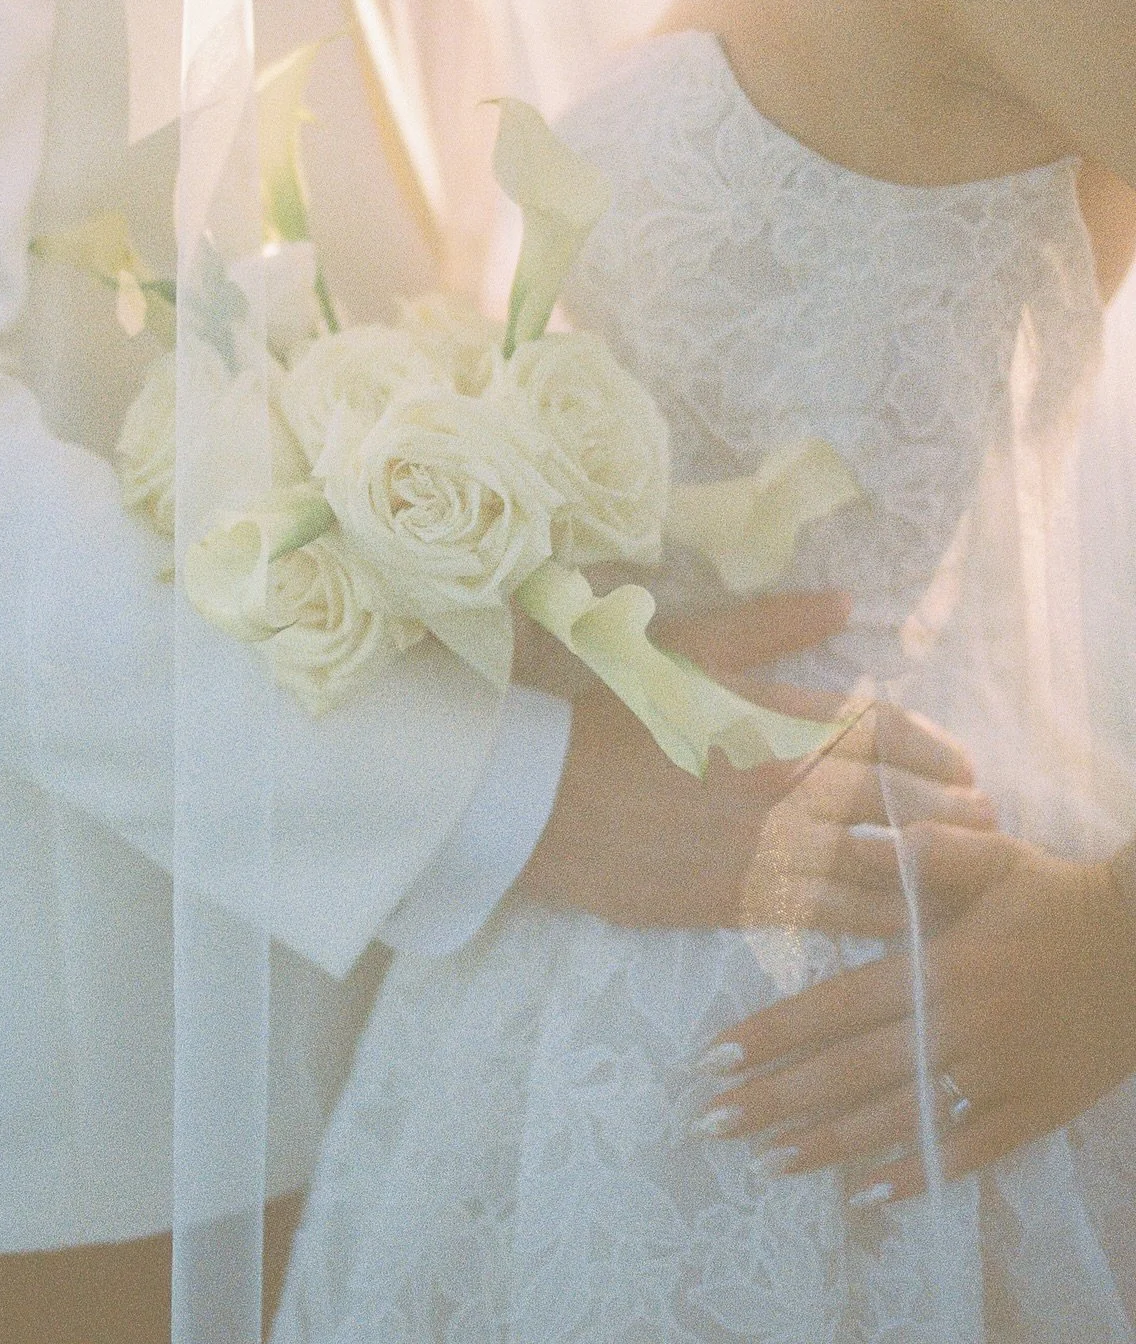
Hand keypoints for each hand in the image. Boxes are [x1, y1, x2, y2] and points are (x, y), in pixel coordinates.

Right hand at [518, 592, 1002, 935]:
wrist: (543, 796)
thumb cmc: (616, 714)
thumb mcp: (691, 649)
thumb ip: (772, 624)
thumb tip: (844, 600)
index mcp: (777, 718)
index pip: (883, 733)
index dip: (934, 751)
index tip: (963, 765)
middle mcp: (784, 786)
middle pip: (893, 804)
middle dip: (951, 814)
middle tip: (987, 822)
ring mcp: (765, 851)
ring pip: (873, 868)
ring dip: (929, 874)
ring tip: (965, 879)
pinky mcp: (741, 904)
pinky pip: (829, 920)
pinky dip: (875, 923)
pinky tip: (905, 930)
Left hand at [700, 839, 1135, 1202]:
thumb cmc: (1059, 893)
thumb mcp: (991, 854)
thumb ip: (920, 849)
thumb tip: (850, 838)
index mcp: (939, 966)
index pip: (836, 1006)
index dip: (773, 1032)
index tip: (715, 1053)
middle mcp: (959, 1029)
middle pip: (850, 1073)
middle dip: (775, 1098)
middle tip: (711, 1119)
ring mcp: (997, 1077)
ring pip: (898, 1121)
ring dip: (828, 1144)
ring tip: (767, 1161)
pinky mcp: (1035, 1110)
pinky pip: (969, 1153)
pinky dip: (919, 1175)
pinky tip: (869, 1195)